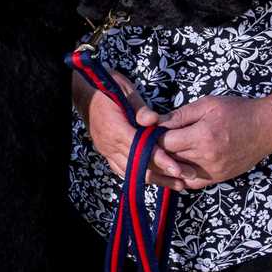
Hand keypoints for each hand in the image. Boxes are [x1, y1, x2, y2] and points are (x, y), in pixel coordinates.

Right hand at [79, 70, 192, 191]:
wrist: (84, 93)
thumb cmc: (106, 87)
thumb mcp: (124, 90)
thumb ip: (140, 108)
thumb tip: (155, 120)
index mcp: (116, 129)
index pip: (141, 150)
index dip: (160, 160)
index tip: (178, 169)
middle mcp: (110, 145)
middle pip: (139, 167)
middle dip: (164, 175)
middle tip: (187, 179)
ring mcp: (106, 150)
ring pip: (132, 173)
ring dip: (156, 180)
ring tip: (177, 184)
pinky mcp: (106, 152)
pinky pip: (122, 170)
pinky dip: (139, 176)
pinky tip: (155, 180)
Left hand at [154, 93, 271, 188]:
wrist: (266, 128)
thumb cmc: (237, 111)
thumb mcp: (208, 104)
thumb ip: (180, 114)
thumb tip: (155, 122)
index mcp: (202, 135)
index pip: (164, 142)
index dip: (153, 137)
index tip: (149, 131)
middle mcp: (206, 157)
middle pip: (169, 159)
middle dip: (157, 151)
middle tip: (148, 144)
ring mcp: (213, 171)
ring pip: (177, 172)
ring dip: (166, 165)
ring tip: (159, 155)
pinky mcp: (218, 178)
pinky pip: (192, 183)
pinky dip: (181, 176)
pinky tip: (175, 167)